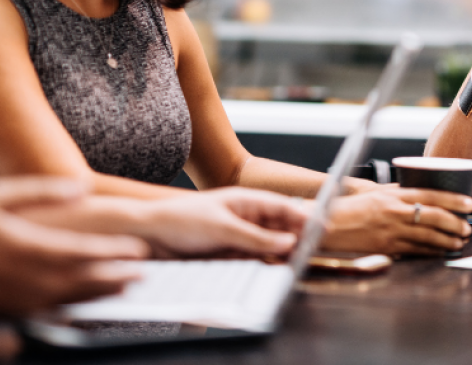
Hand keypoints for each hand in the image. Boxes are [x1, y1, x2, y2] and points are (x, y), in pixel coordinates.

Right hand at [0, 178, 147, 315]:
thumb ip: (42, 191)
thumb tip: (83, 186)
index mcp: (24, 247)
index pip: (83, 253)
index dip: (115, 253)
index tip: (141, 250)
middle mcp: (19, 279)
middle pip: (80, 282)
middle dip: (115, 278)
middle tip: (144, 274)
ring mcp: (5, 300)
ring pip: (62, 302)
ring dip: (96, 296)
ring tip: (123, 290)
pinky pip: (37, 315)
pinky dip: (65, 310)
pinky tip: (76, 307)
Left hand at [133, 187, 304, 258]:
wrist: (149, 236)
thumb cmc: (181, 220)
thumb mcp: (222, 228)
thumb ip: (256, 237)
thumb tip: (288, 242)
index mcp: (247, 201)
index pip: (284, 208)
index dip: (304, 217)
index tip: (322, 228)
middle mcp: (246, 218)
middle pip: (281, 229)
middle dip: (297, 238)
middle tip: (311, 251)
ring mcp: (239, 237)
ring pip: (270, 247)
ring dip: (282, 254)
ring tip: (296, 264)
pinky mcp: (229, 255)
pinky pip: (254, 260)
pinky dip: (265, 265)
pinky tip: (274, 270)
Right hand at [323, 187, 471, 254]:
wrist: (326, 225)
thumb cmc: (347, 208)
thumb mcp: (373, 193)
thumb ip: (395, 192)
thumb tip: (415, 191)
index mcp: (393, 195)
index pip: (430, 194)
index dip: (453, 199)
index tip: (469, 203)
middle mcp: (395, 212)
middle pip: (433, 216)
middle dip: (454, 222)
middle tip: (467, 227)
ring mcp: (391, 231)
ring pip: (427, 236)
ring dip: (446, 240)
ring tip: (458, 241)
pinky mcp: (386, 247)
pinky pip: (414, 250)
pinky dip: (430, 251)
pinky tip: (439, 251)